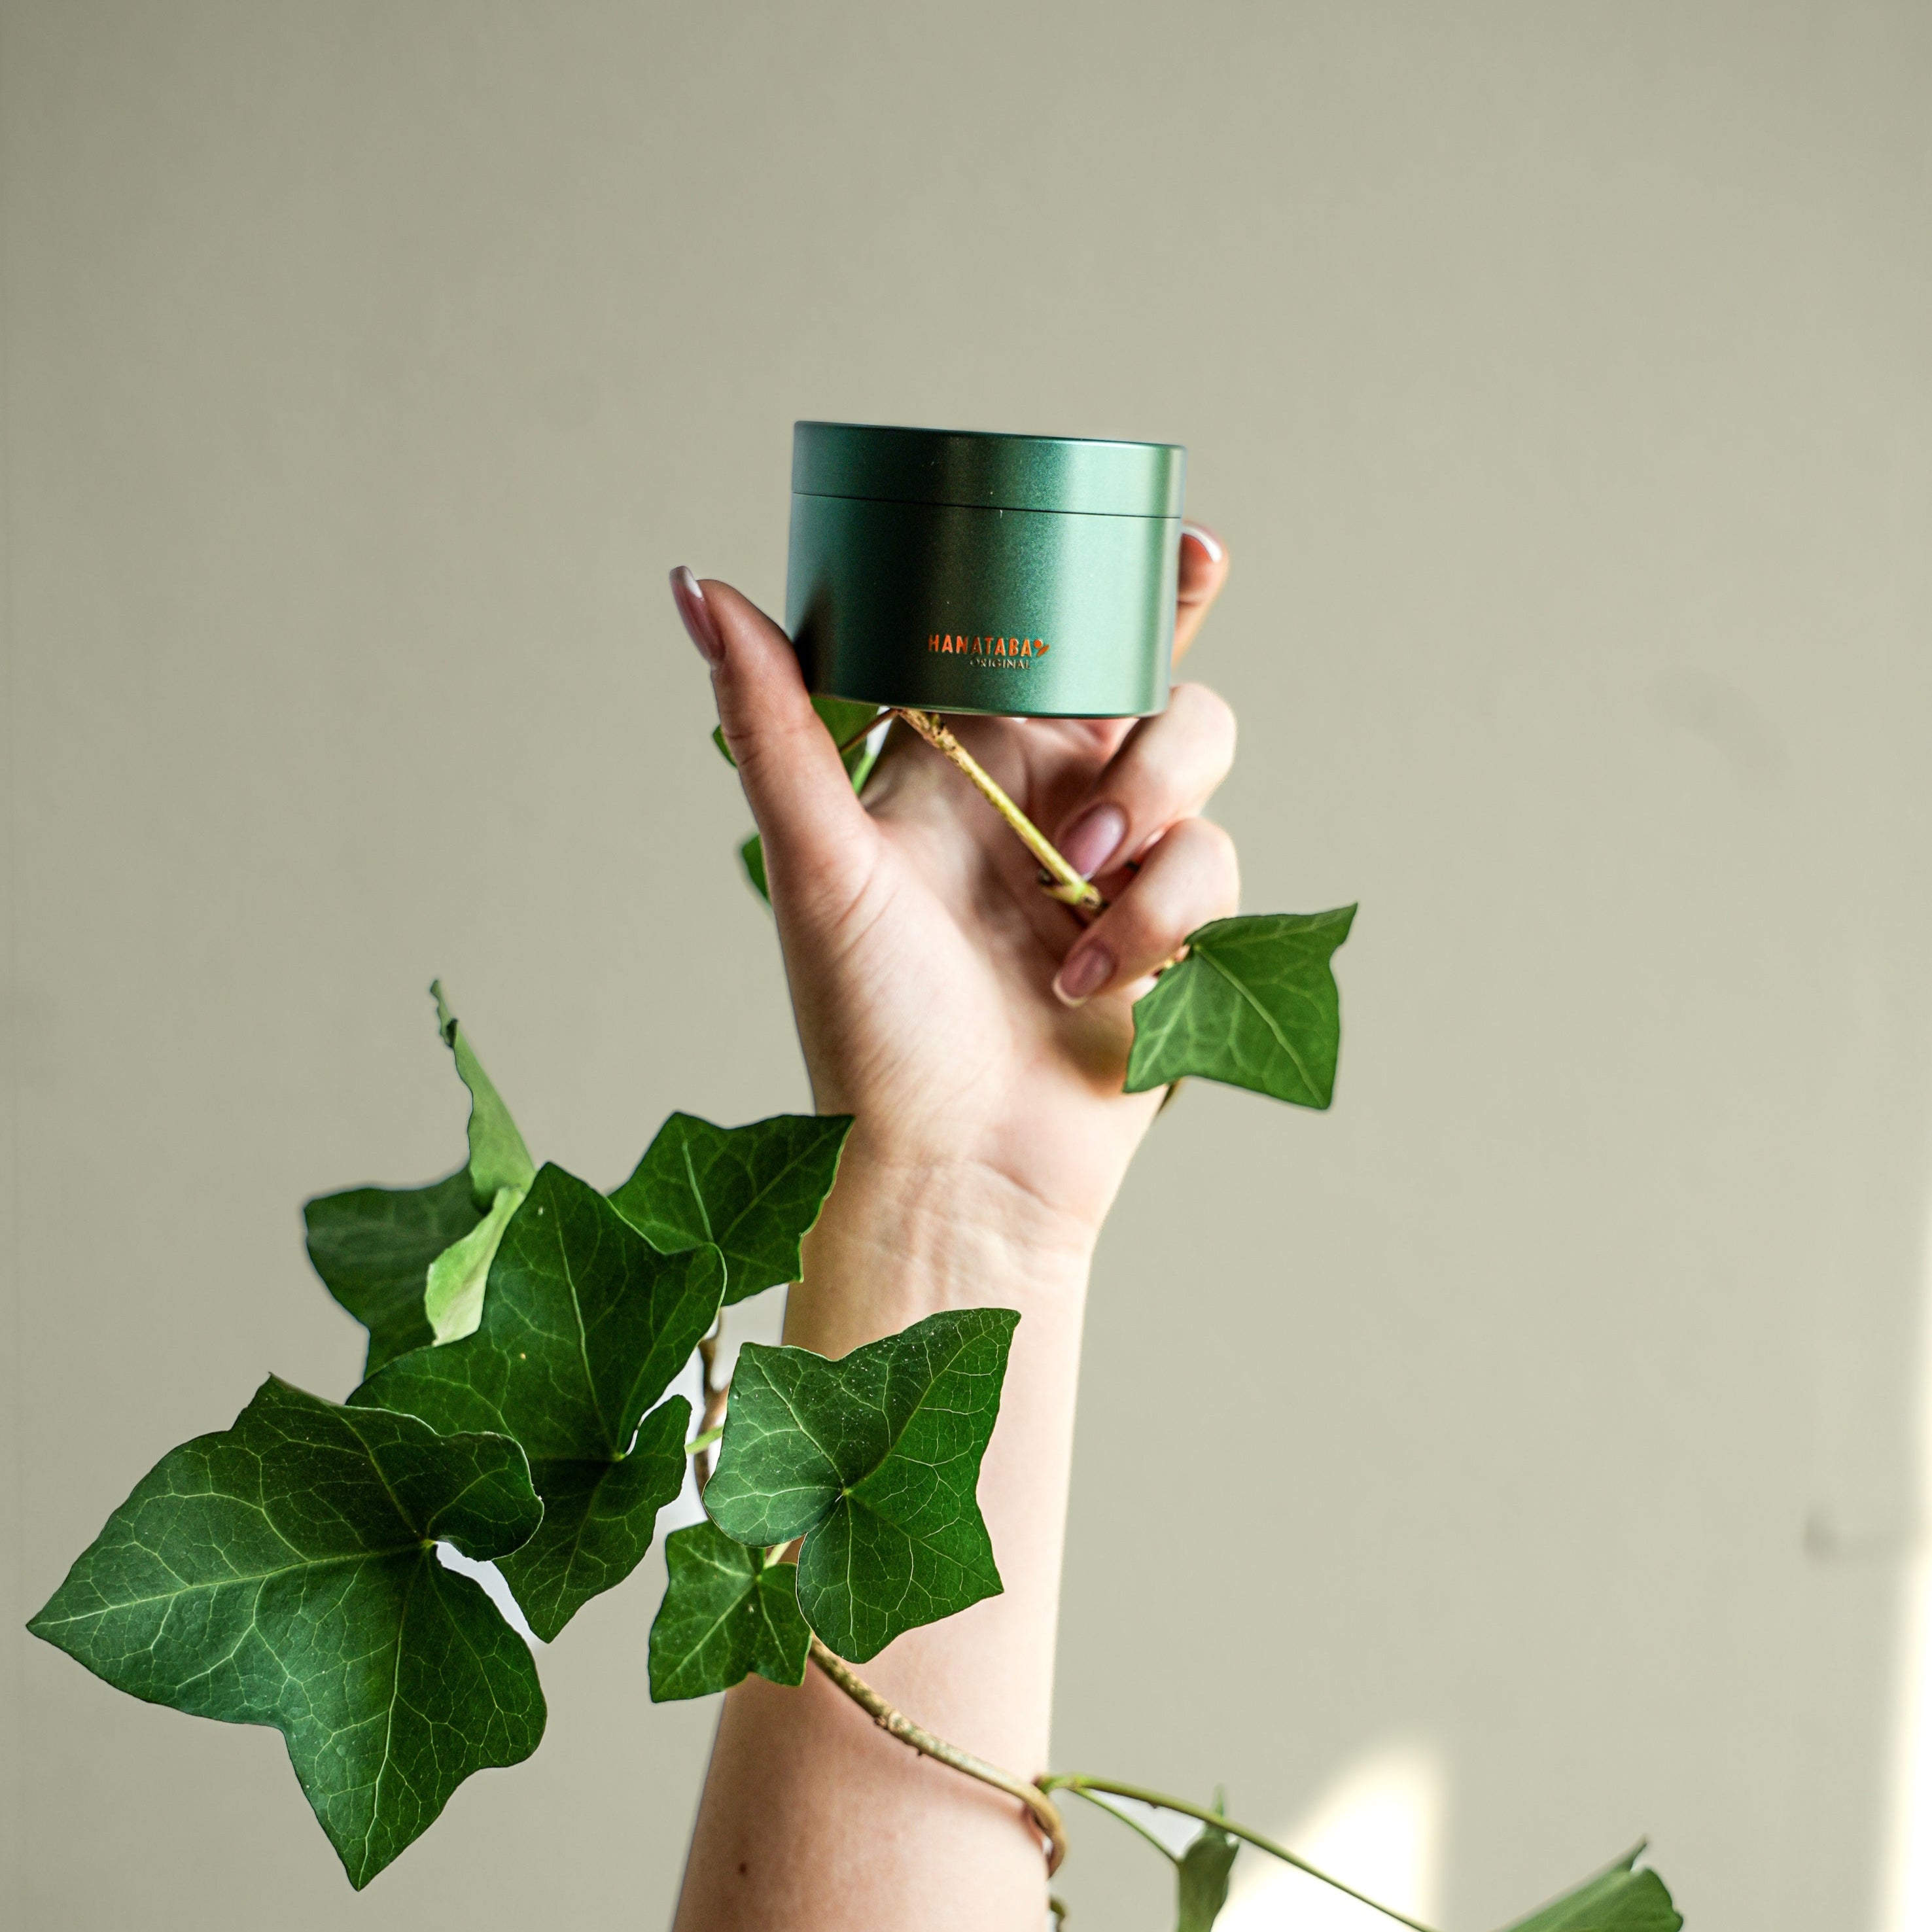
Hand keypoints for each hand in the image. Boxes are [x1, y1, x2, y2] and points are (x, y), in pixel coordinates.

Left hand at [671, 527, 1236, 1251]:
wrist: (954, 1175)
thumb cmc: (868, 1033)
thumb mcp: (820, 864)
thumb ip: (776, 722)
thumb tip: (698, 584)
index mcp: (960, 762)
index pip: (1042, 638)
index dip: (1108, 580)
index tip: (1172, 542)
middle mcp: (1044, 798)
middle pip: (1146, 678)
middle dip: (1161, 678)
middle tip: (1129, 723)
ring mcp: (1114, 866)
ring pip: (1196, 759)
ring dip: (1151, 803)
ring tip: (1078, 877)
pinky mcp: (1173, 932)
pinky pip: (1215, 863)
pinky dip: (1164, 910)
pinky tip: (1093, 972)